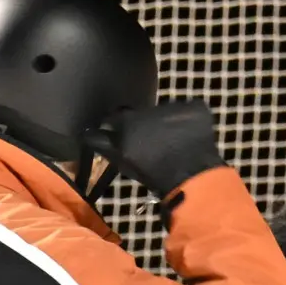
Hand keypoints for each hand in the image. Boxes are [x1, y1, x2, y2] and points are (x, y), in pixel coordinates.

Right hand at [101, 99, 223, 196]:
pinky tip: (191, 137)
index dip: (118, 129)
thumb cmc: (153, 174)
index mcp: (127, 121)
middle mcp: (148, 108)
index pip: (115, 118)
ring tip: (173, 142)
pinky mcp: (196, 107)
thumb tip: (89, 133)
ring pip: (166, 112)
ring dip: (167, 123)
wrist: (192, 178)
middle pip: (143, 114)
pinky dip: (190, 121)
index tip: (124, 141)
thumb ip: (104, 145)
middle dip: (144, 125)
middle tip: (152, 144)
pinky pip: (191, 111)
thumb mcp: (123, 162)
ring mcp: (175, 106)